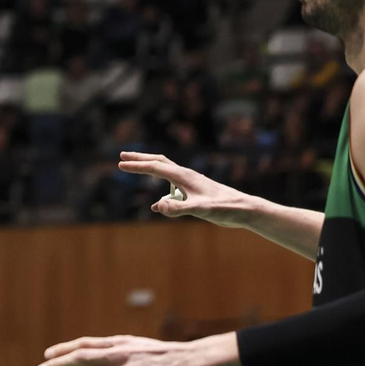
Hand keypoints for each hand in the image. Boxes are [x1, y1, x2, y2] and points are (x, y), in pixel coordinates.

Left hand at [37, 332, 242, 365]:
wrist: (193, 360)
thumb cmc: (166, 355)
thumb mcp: (138, 346)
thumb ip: (119, 349)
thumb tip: (103, 351)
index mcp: (118, 344)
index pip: (84, 344)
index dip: (64, 349)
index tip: (46, 355)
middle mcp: (120, 355)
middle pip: (82, 359)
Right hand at [118, 151, 247, 227]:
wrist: (244, 208)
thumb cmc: (224, 209)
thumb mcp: (200, 210)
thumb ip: (178, 209)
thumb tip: (156, 206)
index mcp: (184, 176)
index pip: (155, 167)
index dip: (137, 166)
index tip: (120, 164)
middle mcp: (186, 175)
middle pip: (158, 161)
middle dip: (140, 158)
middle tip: (122, 155)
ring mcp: (191, 181)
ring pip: (166, 169)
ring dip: (150, 166)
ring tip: (137, 167)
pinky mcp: (196, 190)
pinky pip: (173, 183)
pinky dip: (162, 185)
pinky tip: (160, 203)